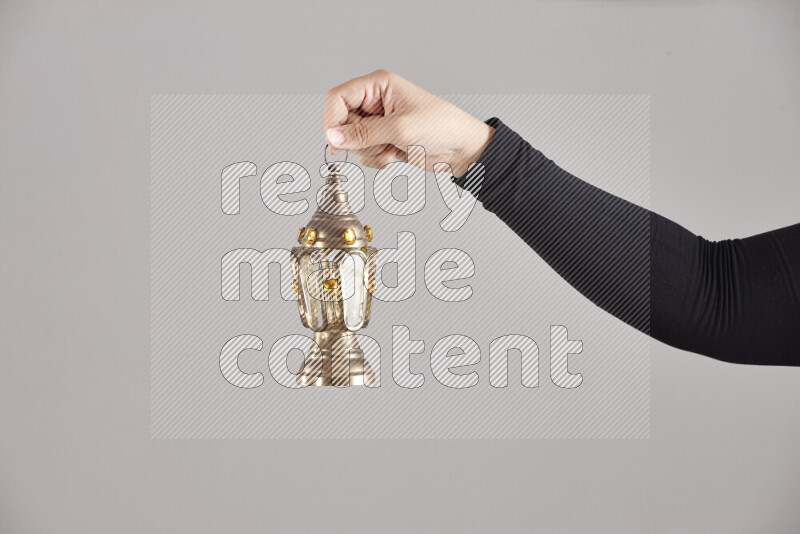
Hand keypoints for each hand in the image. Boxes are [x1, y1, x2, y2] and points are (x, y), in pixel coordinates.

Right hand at [323, 70, 494, 176]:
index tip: (337, 141)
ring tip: (393, 147)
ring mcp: (378, 122)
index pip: (338, 98)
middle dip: (357, 140)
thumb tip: (334, 138)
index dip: (333, 120)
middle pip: (342, 122)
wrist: (462, 149)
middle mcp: (375, 101)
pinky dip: (377, 159)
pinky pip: (364, 153)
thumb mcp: (401, 129)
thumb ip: (365, 133)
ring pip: (352, 141)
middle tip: (379, 143)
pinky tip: (396, 154)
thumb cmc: (442, 127)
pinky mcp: (383, 140)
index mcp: (378, 85)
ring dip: (370, 151)